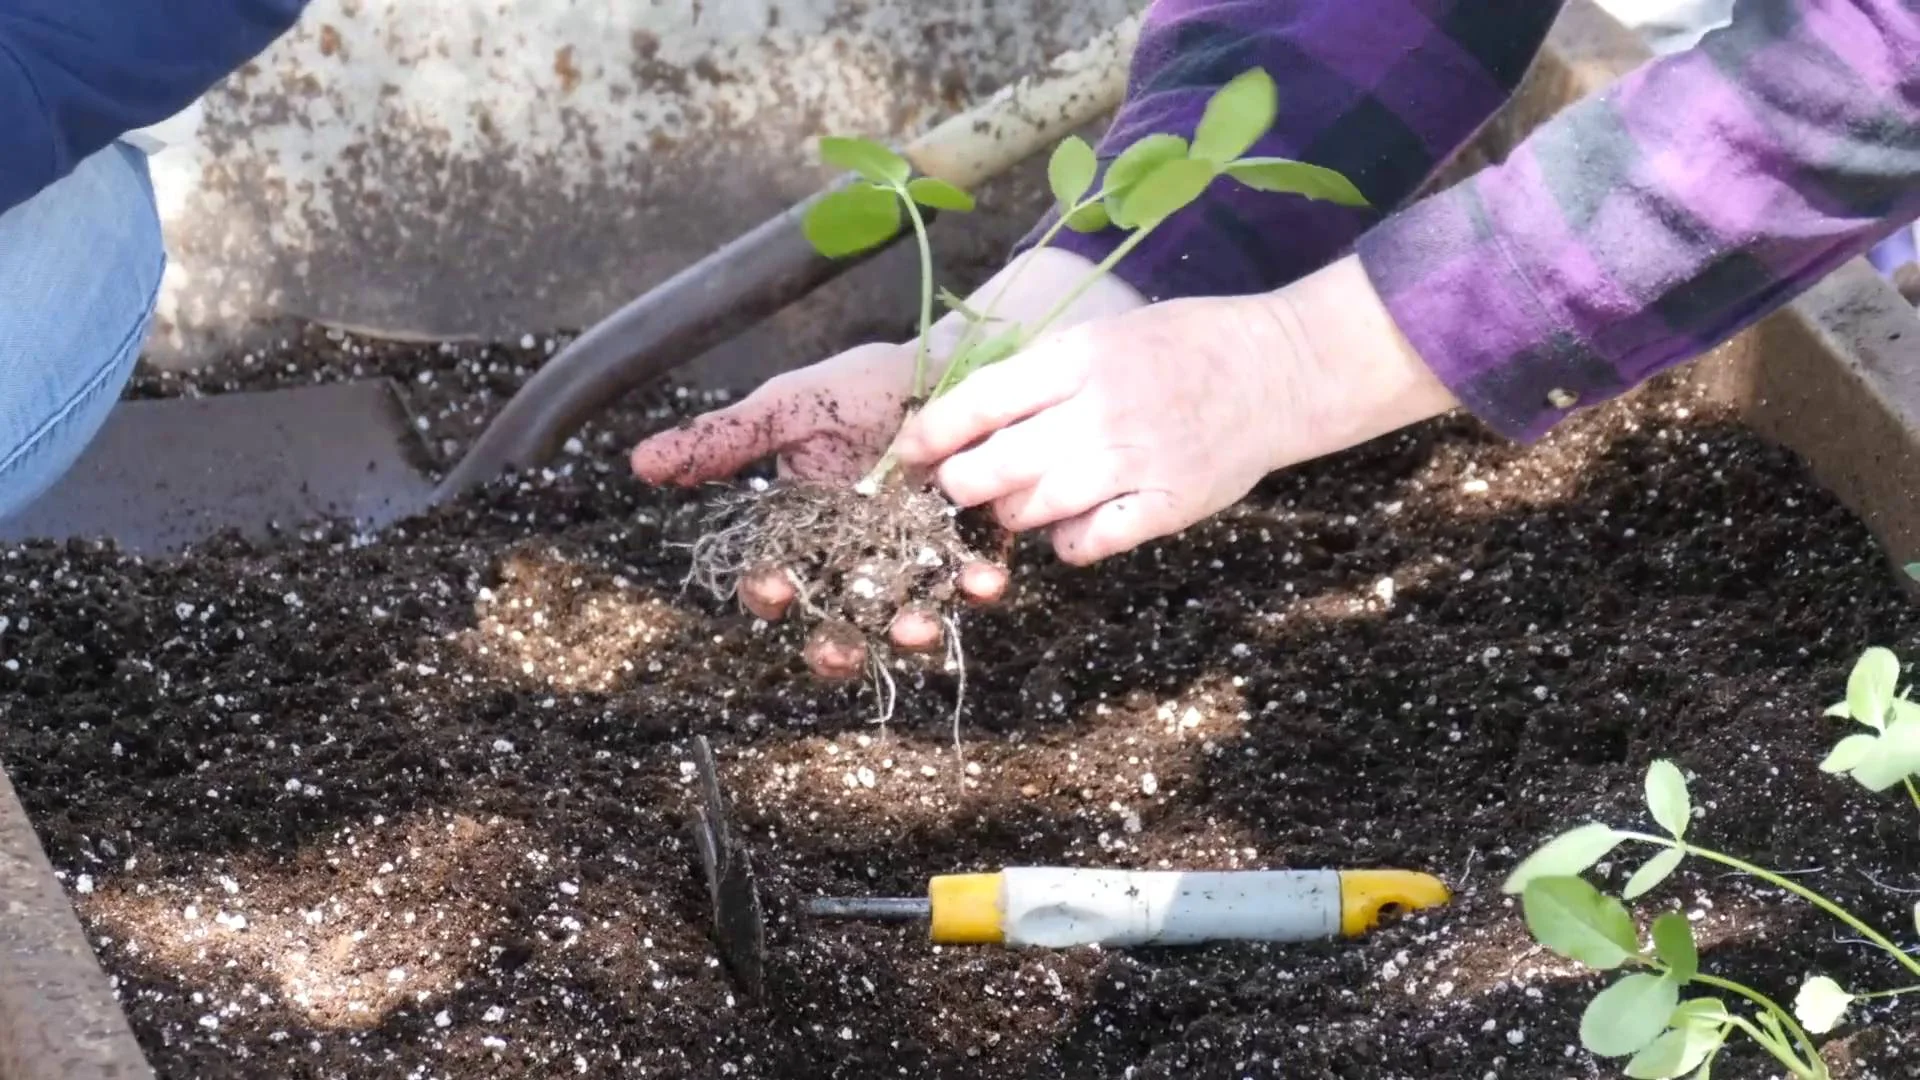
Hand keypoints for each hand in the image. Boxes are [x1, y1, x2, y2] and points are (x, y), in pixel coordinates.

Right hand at [630, 341, 1005, 671]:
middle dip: (836, 647)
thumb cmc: (856, 388)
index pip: (773, 580)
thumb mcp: (787, 408)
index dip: (766, 592)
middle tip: (841, 654)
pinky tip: (984, 580)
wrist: (942, 363)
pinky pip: (967, 579)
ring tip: (917, 629)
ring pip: (902, 614)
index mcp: (802, 533)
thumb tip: (640, 461)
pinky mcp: (964, 547)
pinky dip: (976, 584)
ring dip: (908, 630)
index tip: (772, 590)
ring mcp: (910, 560)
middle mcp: (853, 559)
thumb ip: (724, 440)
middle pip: (835, 621)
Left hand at [893, 254, 1459, 563]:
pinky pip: (1087, 544)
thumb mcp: (1103, 334)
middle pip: (991, 468)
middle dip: (960, 485)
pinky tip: (1075, 523)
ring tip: (1025, 498)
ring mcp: (1135, 463)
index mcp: (1077, 358)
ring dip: (1013, 512)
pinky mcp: (1167, 506)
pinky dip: (1067, 542)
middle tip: (961, 485)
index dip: (927, 436)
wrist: (1278, 371)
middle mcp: (1099, 411)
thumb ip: (1038, 374)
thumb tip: (961, 414)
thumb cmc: (1182, 347)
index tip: (907, 454)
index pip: (974, 403)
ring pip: (1032, 511)